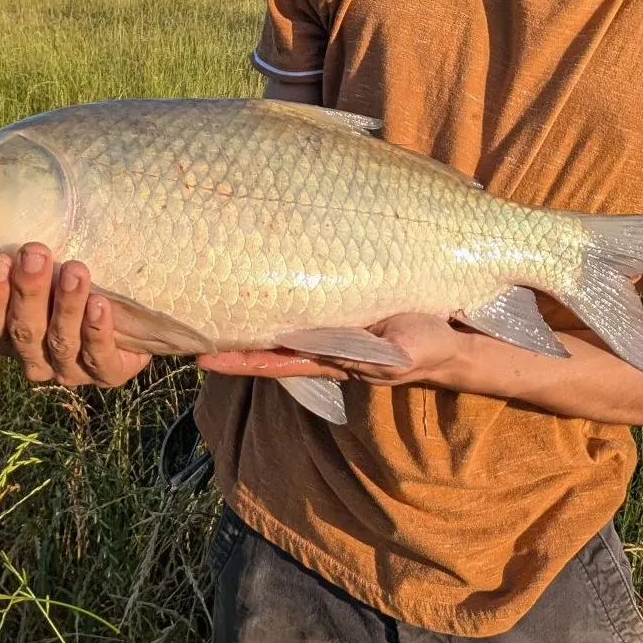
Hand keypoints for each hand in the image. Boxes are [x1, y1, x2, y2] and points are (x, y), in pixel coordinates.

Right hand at [0, 242, 151, 387]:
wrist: (132, 319)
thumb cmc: (79, 286)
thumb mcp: (52, 270)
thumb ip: (31, 256)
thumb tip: (16, 207)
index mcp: (8, 335)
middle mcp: (33, 357)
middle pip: (24, 329)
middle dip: (29, 290)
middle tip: (35, 253)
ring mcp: (68, 370)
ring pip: (61, 342)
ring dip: (66, 305)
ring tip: (76, 271)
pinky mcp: (106, 375)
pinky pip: (99, 357)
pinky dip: (97, 331)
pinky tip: (100, 305)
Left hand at [197, 313, 471, 388]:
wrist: (453, 340)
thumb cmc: (429, 347)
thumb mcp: (406, 352)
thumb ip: (379, 354)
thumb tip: (358, 354)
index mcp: (333, 357)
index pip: (275, 361)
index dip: (239, 361)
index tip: (201, 358)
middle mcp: (323, 344)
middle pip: (268, 343)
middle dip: (232, 336)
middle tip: (188, 322)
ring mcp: (331, 327)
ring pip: (281, 323)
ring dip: (250, 315)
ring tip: (212, 298)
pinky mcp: (344, 307)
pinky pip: (304, 305)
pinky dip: (280, 297)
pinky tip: (262, 281)